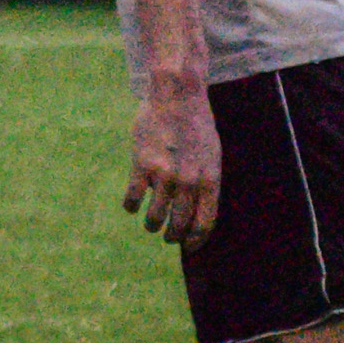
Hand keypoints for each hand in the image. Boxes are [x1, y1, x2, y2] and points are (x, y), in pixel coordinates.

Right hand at [124, 75, 220, 245]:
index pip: (203, 225)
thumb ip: (205, 185)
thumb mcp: (212, 156)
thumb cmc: (197, 125)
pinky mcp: (141, 165)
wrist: (176, 95)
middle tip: (167, 235)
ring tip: (151, 222)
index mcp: (209, 180)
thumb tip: (195, 215)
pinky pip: (133, 200)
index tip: (187, 247)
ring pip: (154, 218)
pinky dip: (131, 207)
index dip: (195, 242)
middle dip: (172, 236)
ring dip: (151, 225)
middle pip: (178, 226)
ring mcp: (164, 174)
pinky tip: (132, 204)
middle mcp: (188, 181)